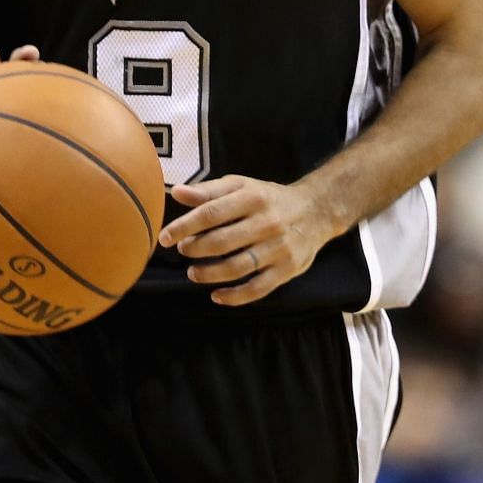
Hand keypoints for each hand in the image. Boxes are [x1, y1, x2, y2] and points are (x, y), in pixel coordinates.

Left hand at [158, 176, 341, 306]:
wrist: (317, 211)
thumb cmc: (269, 198)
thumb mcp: (242, 186)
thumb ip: (209, 191)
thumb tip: (176, 193)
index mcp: (253, 197)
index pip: (211, 213)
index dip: (184, 227)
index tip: (165, 237)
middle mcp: (267, 222)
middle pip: (221, 242)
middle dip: (195, 249)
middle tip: (183, 251)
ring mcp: (278, 248)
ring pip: (236, 268)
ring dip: (208, 274)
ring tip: (193, 272)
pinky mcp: (287, 269)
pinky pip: (257, 289)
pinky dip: (234, 297)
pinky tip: (216, 296)